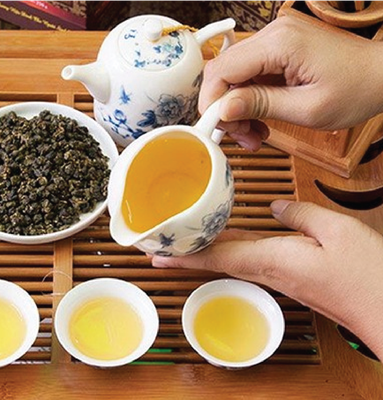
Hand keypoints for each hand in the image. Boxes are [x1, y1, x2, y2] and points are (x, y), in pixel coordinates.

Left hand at [151, 200, 382, 359]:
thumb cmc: (368, 275)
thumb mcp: (337, 231)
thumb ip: (300, 215)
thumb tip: (274, 208)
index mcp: (272, 260)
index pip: (216, 256)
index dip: (184, 255)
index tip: (156, 255)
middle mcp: (269, 272)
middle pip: (218, 259)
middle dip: (187, 252)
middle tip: (161, 244)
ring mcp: (280, 279)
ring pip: (234, 259)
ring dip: (207, 249)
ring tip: (186, 237)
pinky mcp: (293, 279)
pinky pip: (253, 260)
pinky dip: (234, 248)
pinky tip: (232, 237)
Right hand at [200, 16, 382, 150]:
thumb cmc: (357, 89)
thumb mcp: (307, 108)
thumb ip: (260, 106)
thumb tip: (222, 110)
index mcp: (280, 44)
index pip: (222, 70)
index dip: (211, 102)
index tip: (217, 129)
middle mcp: (273, 34)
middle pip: (223, 71)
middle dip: (224, 108)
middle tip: (240, 136)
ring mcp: (276, 39)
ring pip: (234, 75)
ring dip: (237, 107)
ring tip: (254, 133)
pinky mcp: (279, 48)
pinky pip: (250, 74)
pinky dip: (249, 99)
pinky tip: (261, 118)